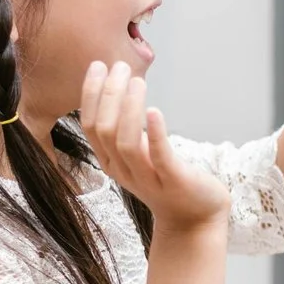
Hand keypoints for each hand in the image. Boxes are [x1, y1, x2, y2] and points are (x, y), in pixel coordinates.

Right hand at [78, 60, 227, 232]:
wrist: (193, 217)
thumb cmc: (166, 178)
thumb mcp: (139, 153)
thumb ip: (126, 127)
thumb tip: (120, 85)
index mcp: (110, 161)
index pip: (90, 125)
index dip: (90, 94)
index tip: (99, 65)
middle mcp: (123, 170)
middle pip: (104, 129)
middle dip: (109, 94)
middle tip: (121, 66)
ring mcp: (147, 178)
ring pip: (125, 142)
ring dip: (129, 108)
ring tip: (137, 81)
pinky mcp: (173, 181)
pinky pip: (159, 157)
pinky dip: (155, 133)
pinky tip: (154, 111)